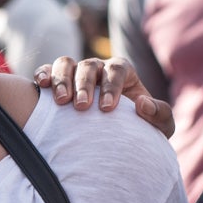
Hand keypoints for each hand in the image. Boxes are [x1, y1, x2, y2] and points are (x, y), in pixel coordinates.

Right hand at [33, 56, 173, 137]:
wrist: (118, 138)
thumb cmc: (139, 129)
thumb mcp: (160, 127)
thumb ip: (159, 114)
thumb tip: (142, 104)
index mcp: (123, 71)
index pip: (116, 69)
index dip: (111, 86)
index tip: (107, 108)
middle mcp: (98, 68)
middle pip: (88, 66)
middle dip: (85, 85)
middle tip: (82, 107)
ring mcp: (75, 73)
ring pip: (65, 64)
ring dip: (62, 79)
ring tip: (61, 101)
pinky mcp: (57, 81)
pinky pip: (47, 70)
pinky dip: (43, 74)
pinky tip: (42, 86)